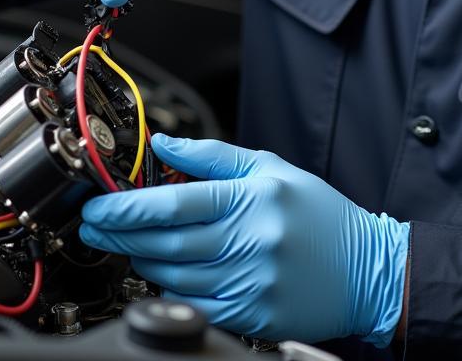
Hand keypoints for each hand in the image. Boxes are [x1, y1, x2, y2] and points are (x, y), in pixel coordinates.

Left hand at [79, 135, 408, 344]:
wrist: (366, 268)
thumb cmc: (319, 215)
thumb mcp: (272, 168)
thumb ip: (213, 156)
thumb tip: (165, 146)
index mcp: (254, 199)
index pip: (175, 204)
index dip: (128, 206)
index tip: (99, 205)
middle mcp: (251, 241)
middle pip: (165, 243)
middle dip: (121, 234)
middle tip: (95, 226)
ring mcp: (251, 283)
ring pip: (173, 277)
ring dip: (141, 261)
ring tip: (128, 245)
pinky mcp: (252, 315)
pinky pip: (195, 305)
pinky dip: (170, 290)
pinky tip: (160, 274)